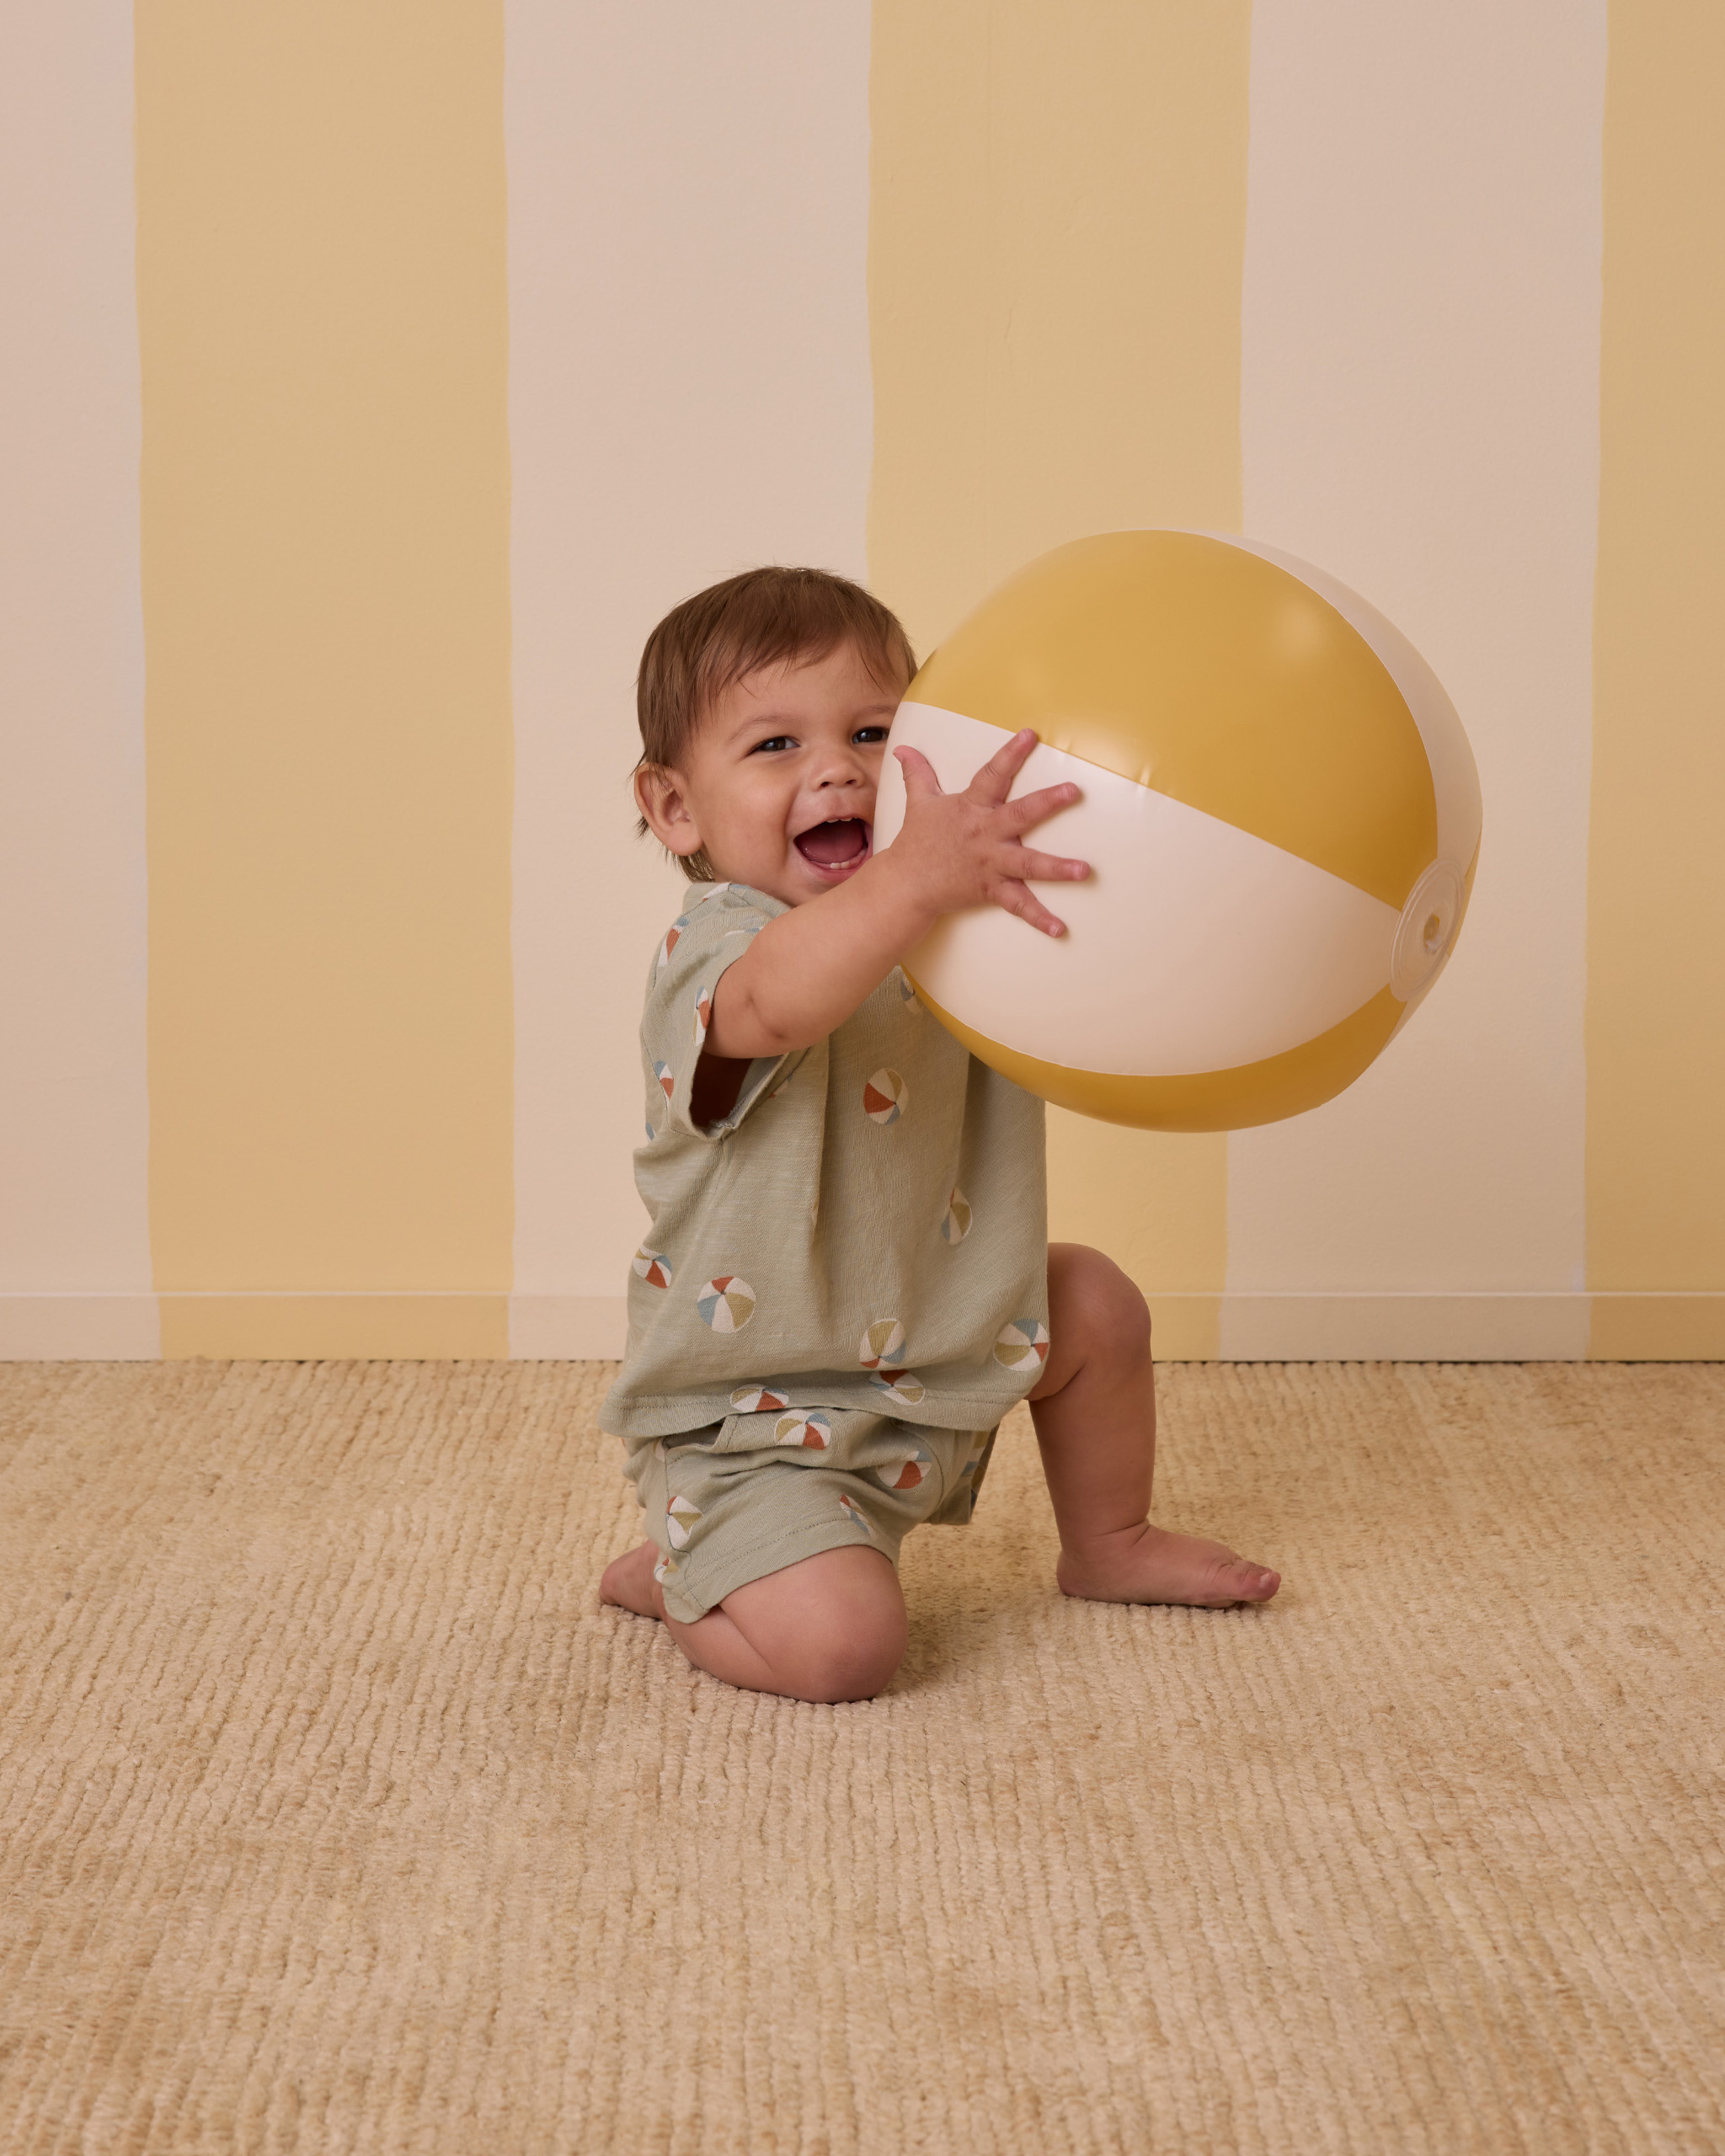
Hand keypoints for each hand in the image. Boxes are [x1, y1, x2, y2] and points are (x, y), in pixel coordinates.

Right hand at [890, 728, 1089, 936]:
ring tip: (1084, 870)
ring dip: (1056, 868)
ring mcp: (990, 863)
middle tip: (1073, 791)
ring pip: (1027, 864)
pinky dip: (1039, 918)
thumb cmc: (917, 841)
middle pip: (1019, 815)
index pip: (992, 775)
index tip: (1029, 736)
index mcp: (972, 808)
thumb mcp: (919, 803)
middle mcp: (985, 833)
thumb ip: (918, 773)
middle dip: (1046, 803)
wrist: (906, 884)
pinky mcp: (991, 889)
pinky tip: (1060, 929)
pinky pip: (1018, 905)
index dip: (1010, 754)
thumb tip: (903, 748)